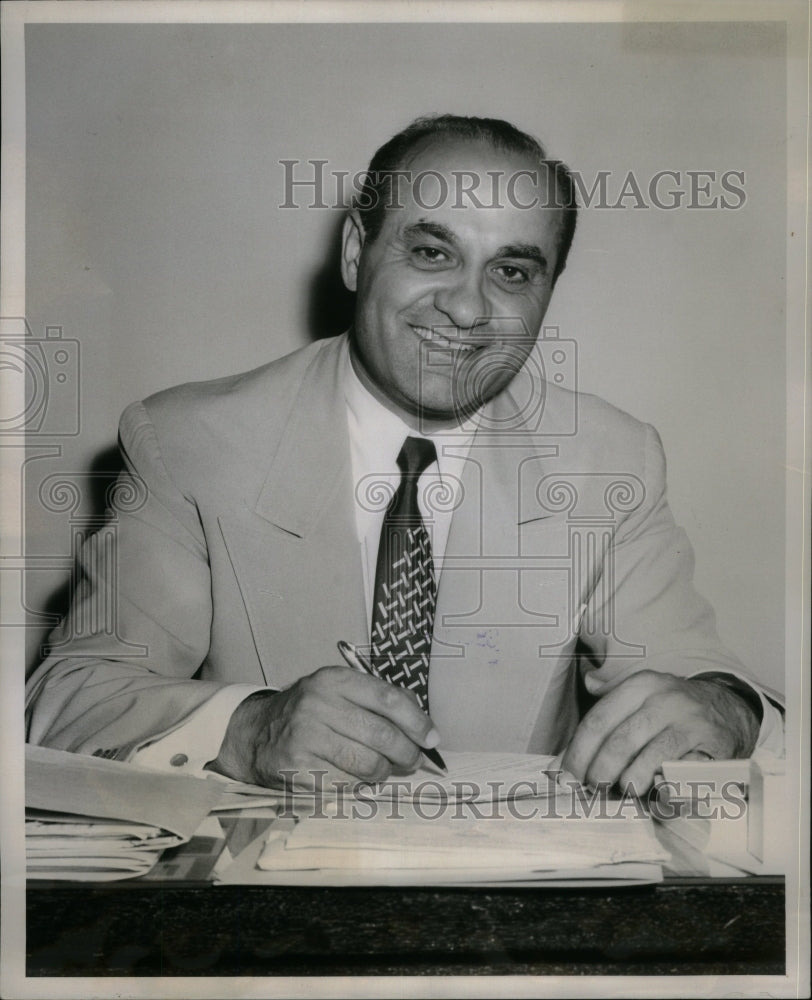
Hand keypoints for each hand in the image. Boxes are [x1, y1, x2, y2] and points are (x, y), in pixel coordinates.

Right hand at [208, 665, 439, 789]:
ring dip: (383, 773)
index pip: (388, 699)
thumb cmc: (310, 712)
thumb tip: (423, 722)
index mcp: (333, 680)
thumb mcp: (339, 691)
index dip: (417, 722)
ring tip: (380, 769)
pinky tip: (355, 780)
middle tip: (412, 760)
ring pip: (368, 765)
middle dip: (407, 753)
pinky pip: (347, 786)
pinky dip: (359, 788)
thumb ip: (379, 699)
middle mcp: (318, 705)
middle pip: (382, 736)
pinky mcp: (297, 769)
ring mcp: (305, 738)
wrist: (255, 733)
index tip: (432, 739)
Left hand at [561, 670, 760, 795]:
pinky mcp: (712, 745)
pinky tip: (657, 794)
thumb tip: (588, 683)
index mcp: (641, 685)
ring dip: (631, 780)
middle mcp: (665, 699)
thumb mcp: (644, 690)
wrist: (729, 707)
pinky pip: (685, 771)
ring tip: (624, 790)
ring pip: (651, 756)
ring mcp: (690, 722)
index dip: (579, 752)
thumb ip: (612, 693)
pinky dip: (667, 787)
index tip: (568, 775)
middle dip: (601, 771)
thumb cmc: (673, 707)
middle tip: (593, 788)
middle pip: (621, 741)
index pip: (599, 720)